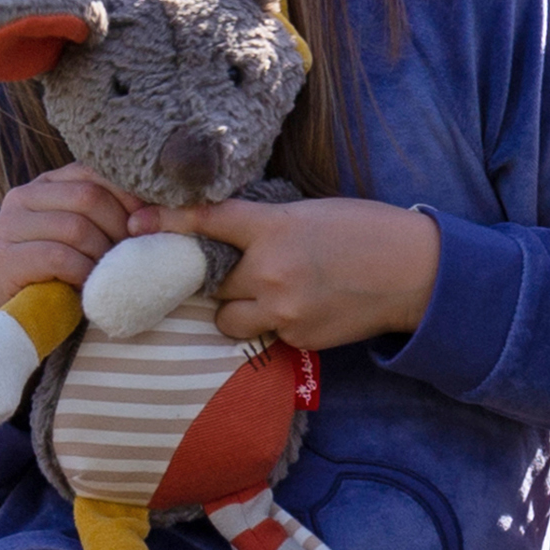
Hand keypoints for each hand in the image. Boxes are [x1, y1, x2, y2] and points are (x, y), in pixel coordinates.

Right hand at [0, 163, 140, 306]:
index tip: (145, 224)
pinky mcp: (6, 258)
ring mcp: (8, 226)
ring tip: (106, 274)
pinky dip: (82, 273)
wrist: (25, 321)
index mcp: (45, 184)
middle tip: (128, 256)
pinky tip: (87, 287)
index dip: (125, 195)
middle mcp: (21, 196)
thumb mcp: (89, 237)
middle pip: (87, 196)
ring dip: (100, 256)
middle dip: (117, 228)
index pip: (91, 171)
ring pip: (75, 227)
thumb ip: (110, 213)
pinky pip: (59, 257)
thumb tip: (154, 208)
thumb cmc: (67, 276)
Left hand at [125, 196, 440, 349]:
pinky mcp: (297, 339)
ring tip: (260, 293)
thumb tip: (222, 229)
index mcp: (275, 227)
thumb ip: (264, 223)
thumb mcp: (309, 211)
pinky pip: (261, 334)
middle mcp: (271, 271)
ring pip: (224, 317)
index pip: (208, 221)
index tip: (134, 222)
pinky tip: (297, 307)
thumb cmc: (364, 230)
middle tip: (223, 267)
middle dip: (212, 275)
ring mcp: (283, 311)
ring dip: (232, 307)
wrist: (415, 273)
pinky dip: (268, 323)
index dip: (168, 221)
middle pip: (209, 279)